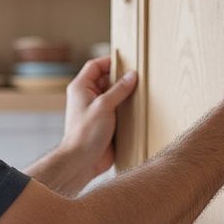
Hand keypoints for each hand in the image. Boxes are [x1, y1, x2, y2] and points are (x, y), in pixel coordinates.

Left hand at [61, 56, 137, 181]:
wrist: (82, 161)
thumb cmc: (85, 133)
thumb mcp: (104, 106)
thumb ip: (119, 89)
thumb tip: (132, 75)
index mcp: (81, 87)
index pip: (95, 66)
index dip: (110, 61)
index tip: (127, 62)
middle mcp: (88, 97)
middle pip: (107, 79)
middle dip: (122, 78)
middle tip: (138, 77)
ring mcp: (97, 110)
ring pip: (114, 95)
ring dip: (127, 94)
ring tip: (142, 92)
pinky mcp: (106, 123)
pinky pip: (119, 110)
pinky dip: (128, 108)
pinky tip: (139, 109)